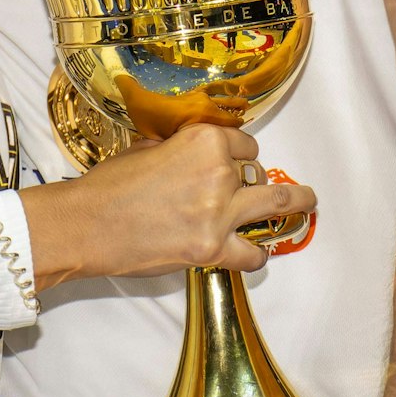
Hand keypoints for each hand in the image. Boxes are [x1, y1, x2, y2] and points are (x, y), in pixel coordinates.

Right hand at [20, 124, 317, 286]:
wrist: (88, 224)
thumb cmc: (109, 185)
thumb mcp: (145, 148)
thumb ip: (177, 147)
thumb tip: (188, 153)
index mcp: (201, 140)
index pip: (241, 141)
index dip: (238, 151)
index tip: (237, 159)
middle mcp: (218, 172)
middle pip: (259, 170)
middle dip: (264, 176)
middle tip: (269, 183)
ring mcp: (219, 213)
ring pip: (276, 204)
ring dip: (296, 202)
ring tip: (307, 202)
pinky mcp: (212, 250)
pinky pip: (253, 254)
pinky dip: (256, 255)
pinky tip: (255, 253)